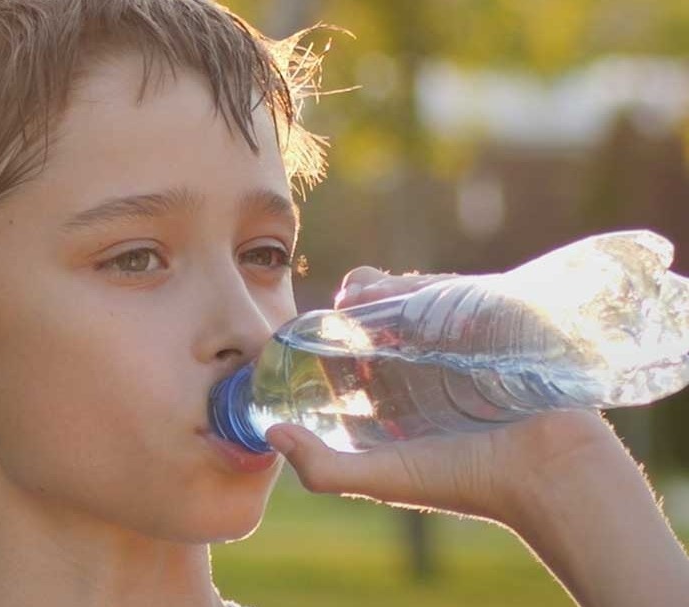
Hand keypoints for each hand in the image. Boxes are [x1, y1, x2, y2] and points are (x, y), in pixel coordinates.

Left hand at [266, 266, 622, 523]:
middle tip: (344, 301)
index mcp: (402, 397)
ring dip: (390, 289)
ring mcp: (467, 341)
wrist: (548, 474)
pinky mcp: (499, 323)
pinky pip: (462, 291)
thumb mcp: (381, 478)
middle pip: (385, 317)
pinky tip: (410, 291)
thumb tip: (271, 435)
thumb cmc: (464, 480)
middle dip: (360, 303)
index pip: (356, 350)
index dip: (331, 333)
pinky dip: (434, 285)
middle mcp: (431, 366)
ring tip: (368, 293)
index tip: (312, 325)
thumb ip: (321, 467)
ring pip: (419, 298)